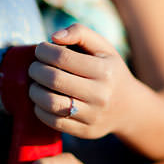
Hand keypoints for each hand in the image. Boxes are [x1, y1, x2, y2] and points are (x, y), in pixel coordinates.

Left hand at [27, 23, 134, 139]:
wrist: (129, 107)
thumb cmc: (109, 71)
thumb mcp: (103, 48)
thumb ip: (80, 32)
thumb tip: (54, 37)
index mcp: (105, 71)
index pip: (62, 57)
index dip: (43, 51)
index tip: (41, 50)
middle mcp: (101, 95)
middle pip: (54, 80)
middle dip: (35, 70)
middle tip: (35, 67)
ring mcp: (93, 116)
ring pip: (51, 103)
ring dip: (34, 91)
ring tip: (35, 84)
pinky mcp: (85, 131)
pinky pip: (53, 122)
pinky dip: (40, 110)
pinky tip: (42, 101)